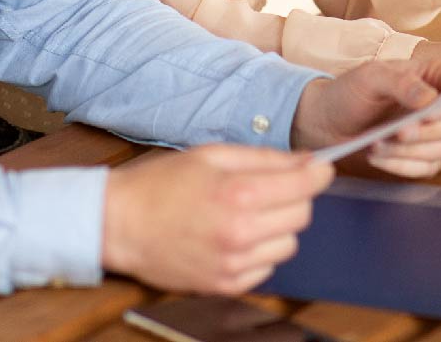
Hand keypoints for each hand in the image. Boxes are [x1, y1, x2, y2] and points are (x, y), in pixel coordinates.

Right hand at [101, 144, 332, 292]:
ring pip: (289, 244)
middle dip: (295, 197)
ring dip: (278, 226)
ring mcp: (233, 264)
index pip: (305, 186)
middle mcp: (240, 233)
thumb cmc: (161, 184)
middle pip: (302, 215)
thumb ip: (264, 158)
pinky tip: (235, 236)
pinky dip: (260, 251)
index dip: (319, 173)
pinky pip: (267, 267)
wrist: (119, 225)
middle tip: (272, 188)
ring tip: (248, 214)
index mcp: (238, 194)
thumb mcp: (211, 156)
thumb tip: (306, 161)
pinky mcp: (225, 285)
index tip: (321, 168)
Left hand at [291, 59, 440, 177]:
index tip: (433, 112)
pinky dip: (402, 166)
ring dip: (410, 151)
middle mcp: (439, 105)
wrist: (328, 120)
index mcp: (433, 76)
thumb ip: (401, 83)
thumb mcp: (371, 78)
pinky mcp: (422, 157)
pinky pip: (425, 168)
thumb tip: (430, 99)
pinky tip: (376, 157)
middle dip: (428, 132)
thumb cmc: (351, 91)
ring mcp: (433, 133)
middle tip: (400, 133)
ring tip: (376, 144)